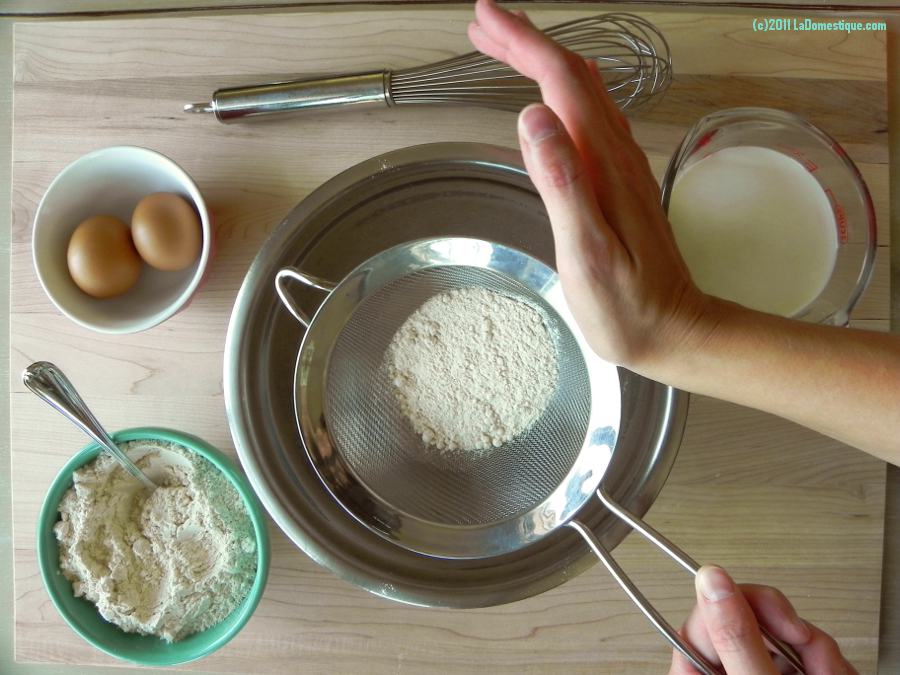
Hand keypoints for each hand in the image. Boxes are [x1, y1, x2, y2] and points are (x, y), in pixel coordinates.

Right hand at [468, 0, 722, 370]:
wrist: (677, 329)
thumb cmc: (628, 306)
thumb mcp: (587, 253)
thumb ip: (562, 183)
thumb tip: (534, 116)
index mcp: (604, 165)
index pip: (562, 83)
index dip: (524, 45)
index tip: (487, 20)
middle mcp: (616, 155)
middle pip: (573, 78)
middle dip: (528, 43)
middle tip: (485, 25)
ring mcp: (622, 167)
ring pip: (582, 95)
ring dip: (544, 64)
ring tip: (507, 47)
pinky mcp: (621, 182)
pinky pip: (592, 119)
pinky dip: (564, 94)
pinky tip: (557, 96)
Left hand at [670, 566, 856, 674]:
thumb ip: (736, 636)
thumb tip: (710, 578)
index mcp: (695, 672)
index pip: (703, 612)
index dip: (745, 604)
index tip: (783, 621)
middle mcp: (724, 668)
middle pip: (750, 617)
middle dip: (796, 635)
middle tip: (813, 655)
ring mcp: (756, 670)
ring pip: (784, 633)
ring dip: (819, 652)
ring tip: (828, 674)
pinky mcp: (787, 673)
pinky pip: (806, 650)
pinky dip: (828, 662)